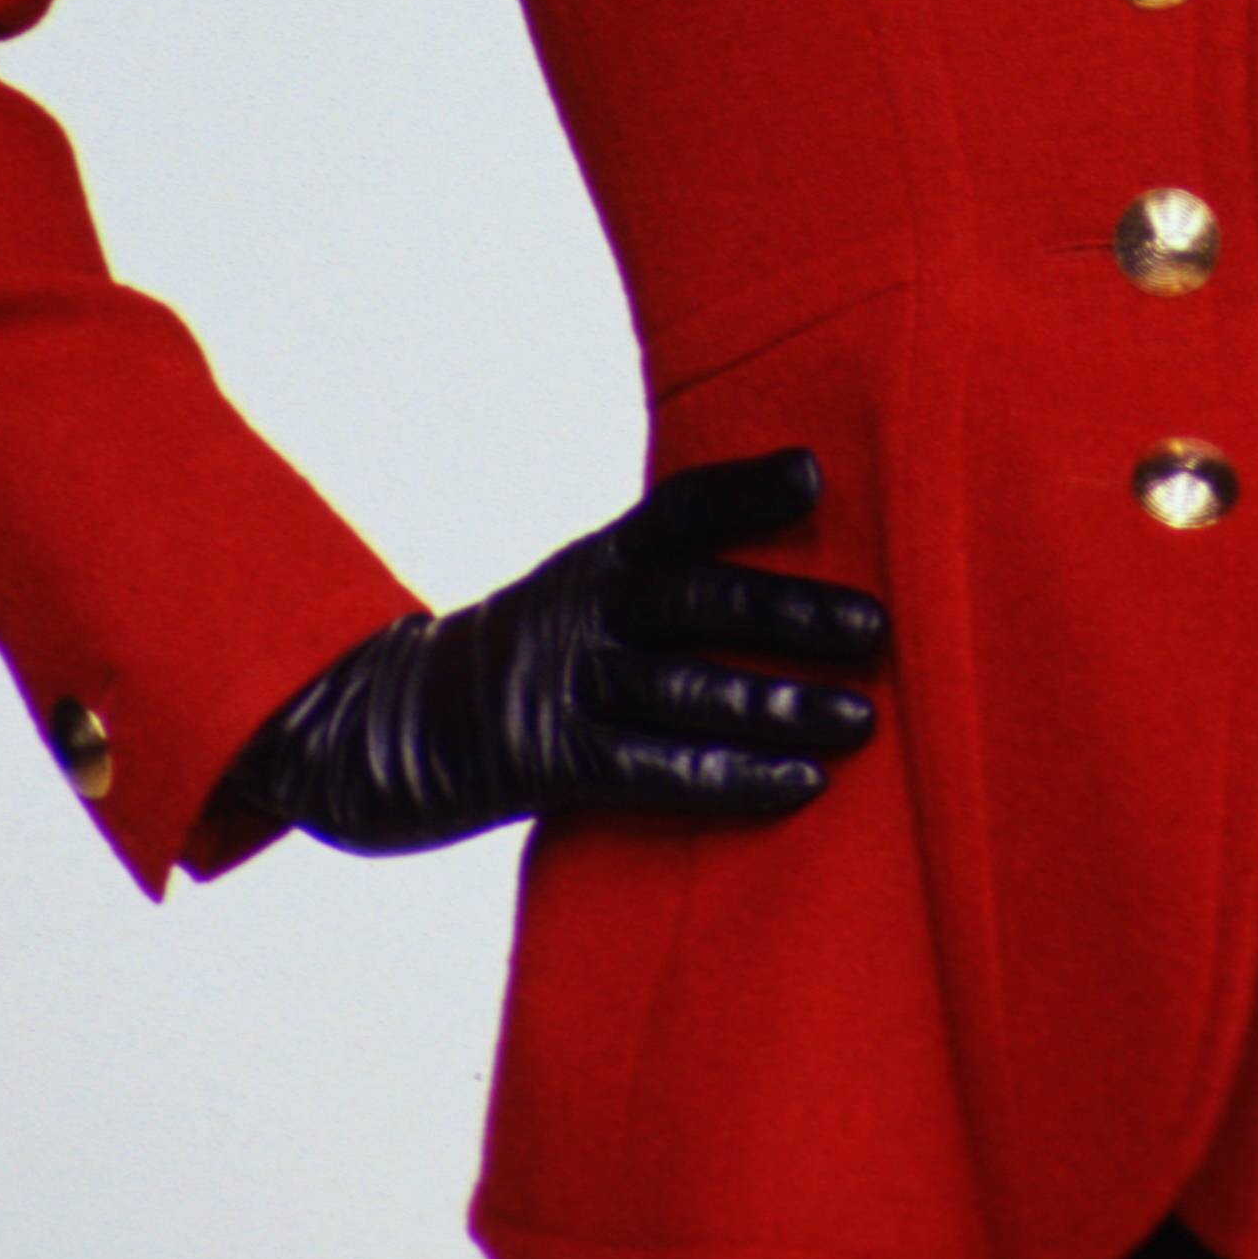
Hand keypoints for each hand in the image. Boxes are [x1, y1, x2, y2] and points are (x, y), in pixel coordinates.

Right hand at [213, 445, 886, 850]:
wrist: (380, 728)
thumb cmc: (525, 663)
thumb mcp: (580, 598)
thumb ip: (664, 580)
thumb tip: (797, 536)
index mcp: (595, 562)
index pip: (675, 512)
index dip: (743, 490)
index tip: (814, 473)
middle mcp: (581, 610)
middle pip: (696, 600)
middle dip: (789, 611)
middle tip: (877, 624)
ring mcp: (559, 685)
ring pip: (684, 691)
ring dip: (778, 705)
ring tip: (860, 718)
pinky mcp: (542, 761)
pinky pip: (650, 771)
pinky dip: (729, 777)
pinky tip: (799, 785)